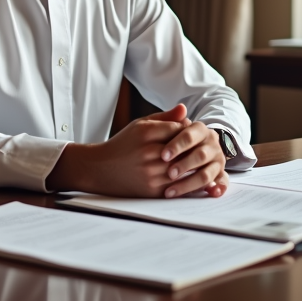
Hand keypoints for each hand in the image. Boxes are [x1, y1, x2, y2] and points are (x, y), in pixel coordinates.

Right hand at [46, 105, 189, 196]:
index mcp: (146, 133)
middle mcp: (149, 153)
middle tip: (201, 147)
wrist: (100, 169)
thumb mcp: (140, 125)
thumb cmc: (123, 144)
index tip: (192, 133)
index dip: (189, 131)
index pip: (180, 129)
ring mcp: (151, 173)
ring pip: (185, 168)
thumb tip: (185, 110)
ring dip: (195, 166)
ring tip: (201, 162)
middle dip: (195, 148)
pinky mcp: (152, 190)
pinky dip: (188, 182)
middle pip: (185, 149)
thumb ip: (164, 117)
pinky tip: (193, 178)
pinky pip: (178, 186)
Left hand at [159, 105, 229, 198]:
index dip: (177, 145)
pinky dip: (218, 188)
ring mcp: (217, 159)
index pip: (189, 135)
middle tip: (169, 174)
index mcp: (200, 129)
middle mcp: (211, 143)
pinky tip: (211, 194)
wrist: (189, 146)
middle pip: (200, 155)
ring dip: (189, 183)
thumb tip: (181, 107)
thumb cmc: (171, 137)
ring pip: (206, 173)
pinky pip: (222, 182)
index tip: (163, 155)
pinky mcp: (220, 173)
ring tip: (171, 191)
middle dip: (183, 165)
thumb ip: (172, 117)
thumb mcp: (168, 126)